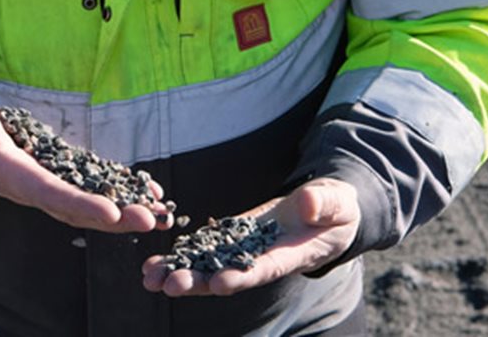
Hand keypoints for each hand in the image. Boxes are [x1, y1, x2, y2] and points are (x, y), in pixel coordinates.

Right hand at [0, 85, 169, 233]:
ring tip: (159, 214)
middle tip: (150, 219)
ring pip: (86, 202)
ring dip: (122, 210)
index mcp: (8, 173)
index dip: (79, 203)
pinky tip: (145, 194)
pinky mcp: (51, 173)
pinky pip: (87, 187)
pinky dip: (116, 191)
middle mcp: (29, 185)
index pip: (47, 192)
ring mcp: (42, 182)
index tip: (111, 212)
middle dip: (113, 216)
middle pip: (75, 207)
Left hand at [142, 178, 359, 296]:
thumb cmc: (338, 209)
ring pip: (210, 264)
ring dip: (180, 272)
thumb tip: (307, 202)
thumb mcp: (338, 203)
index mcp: (291, 254)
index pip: (263, 268)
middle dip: (198, 280)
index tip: (217, 283)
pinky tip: (155, 264)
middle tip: (167, 285)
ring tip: (149, 278)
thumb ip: (325, 203)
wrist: (328, 209)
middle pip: (227, 273)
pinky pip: (206, 248)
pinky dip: (182, 256)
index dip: (240, 277)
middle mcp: (263, 257)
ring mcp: (246, 248)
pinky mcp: (236, 234)